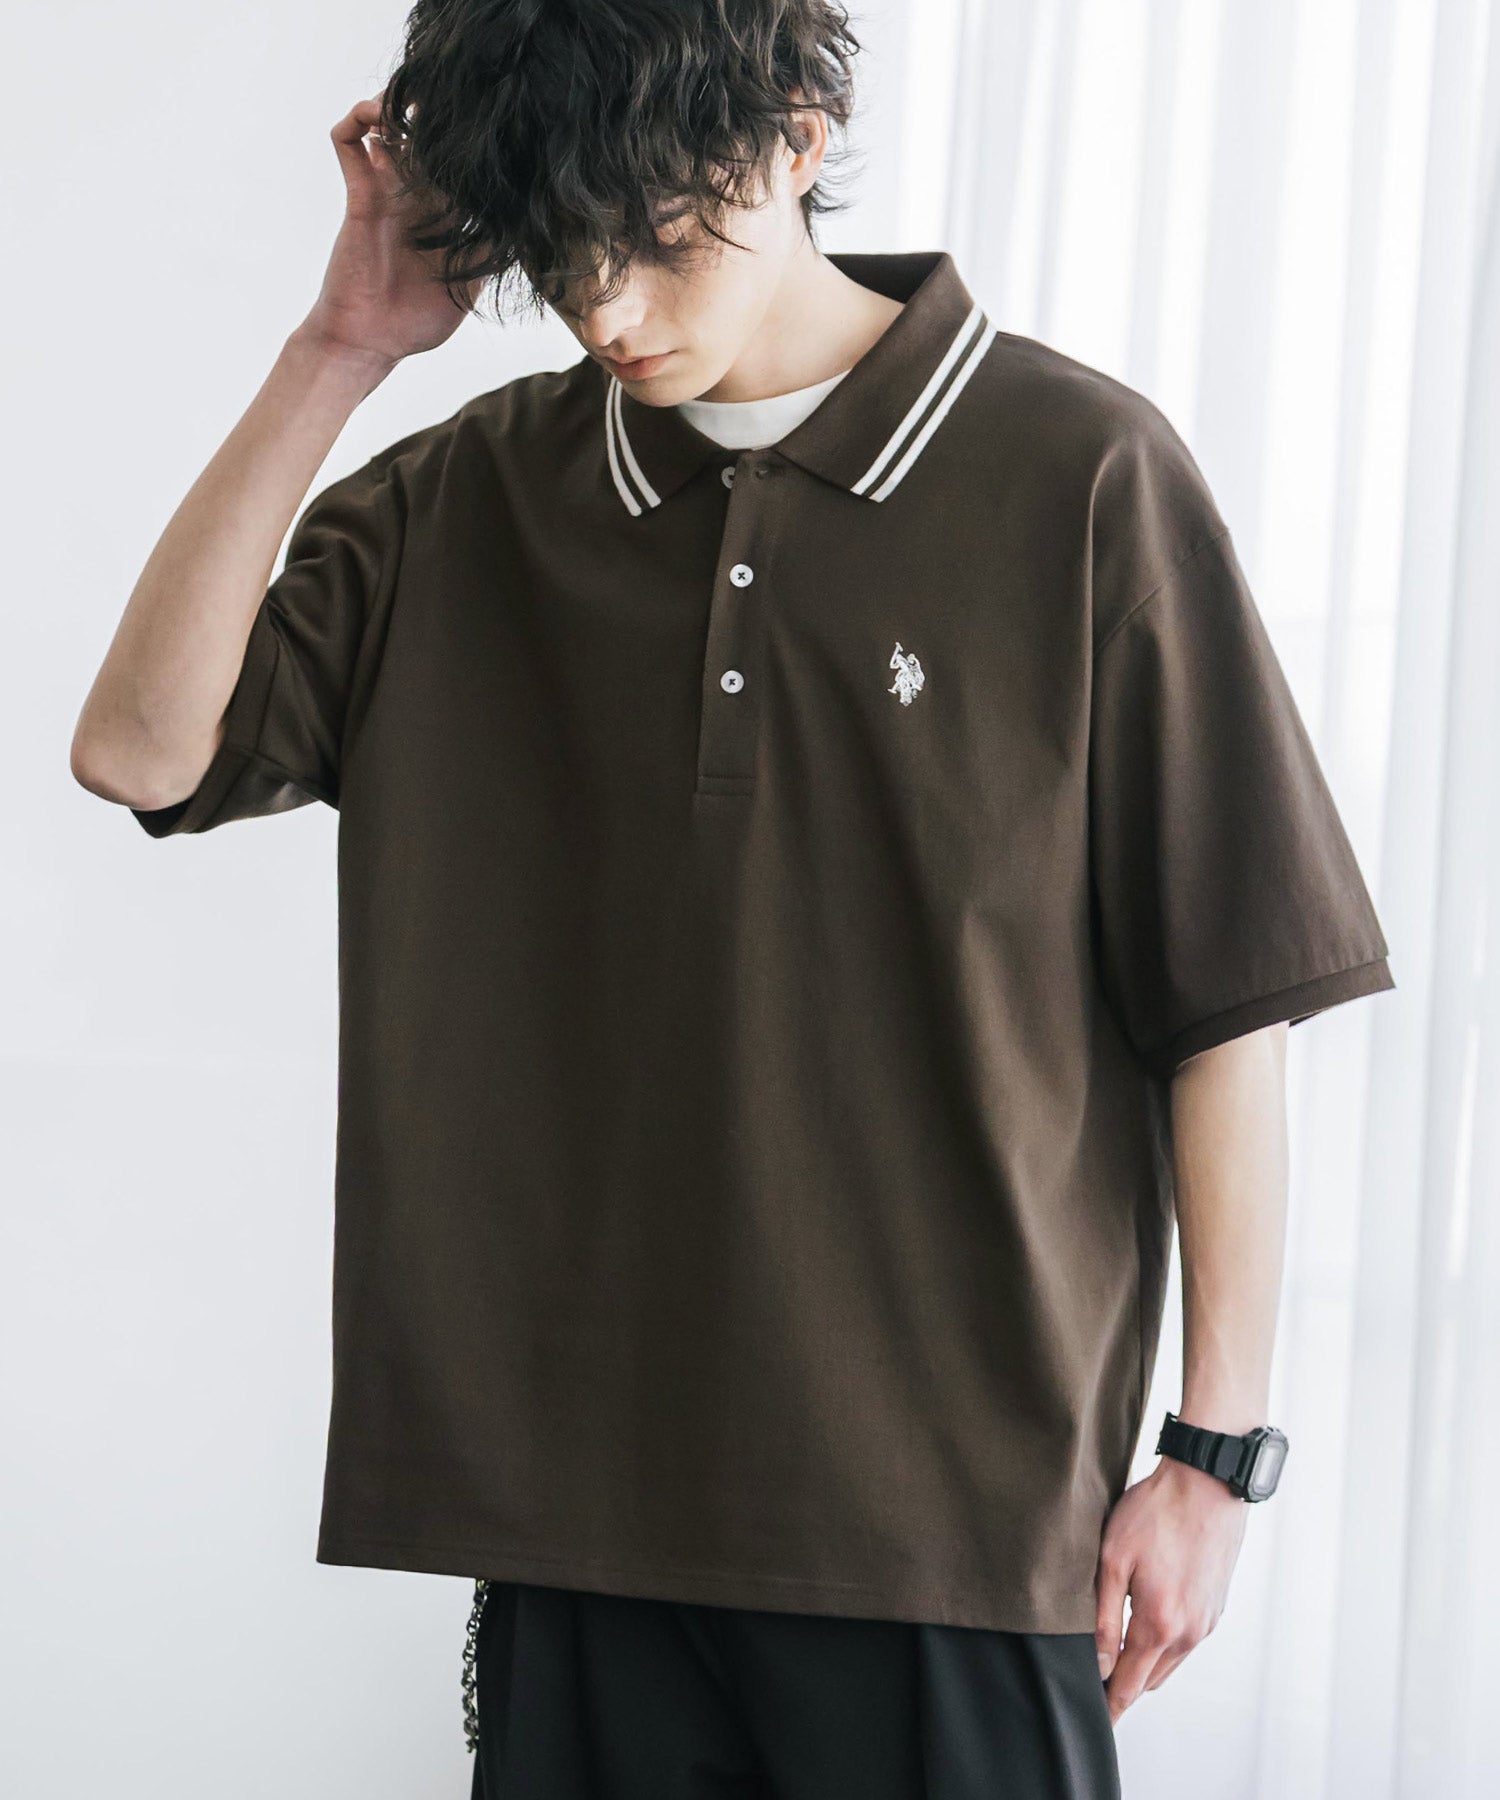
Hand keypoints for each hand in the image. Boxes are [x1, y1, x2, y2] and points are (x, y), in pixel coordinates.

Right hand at [294, 94, 485, 369]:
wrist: (370, 342)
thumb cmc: (416, 322)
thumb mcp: (469, 288)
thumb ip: (491, 254)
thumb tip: (527, 226)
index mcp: (444, 216)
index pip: (461, 167)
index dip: (475, 147)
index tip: (497, 125)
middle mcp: (416, 197)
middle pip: (427, 139)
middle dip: (441, 115)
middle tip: (461, 97)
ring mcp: (387, 192)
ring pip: (389, 128)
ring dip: (401, 106)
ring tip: (419, 100)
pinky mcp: (360, 195)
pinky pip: (349, 144)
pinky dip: (358, 119)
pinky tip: (376, 116)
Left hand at [1094, 1455, 1246, 1723]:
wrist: (1206, 1484)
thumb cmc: (1155, 1513)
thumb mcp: (1113, 1559)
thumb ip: (1103, 1617)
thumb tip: (1096, 1664)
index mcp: (1160, 1625)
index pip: (1130, 1684)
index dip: (1111, 1705)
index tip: (1096, 1720)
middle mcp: (1189, 1632)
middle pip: (1151, 1678)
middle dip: (1126, 1685)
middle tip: (1098, 1681)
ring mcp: (1207, 1621)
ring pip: (1171, 1661)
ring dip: (1146, 1663)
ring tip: (1118, 1654)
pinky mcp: (1216, 1606)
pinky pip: (1187, 1640)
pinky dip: (1165, 1644)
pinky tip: (1148, 1623)